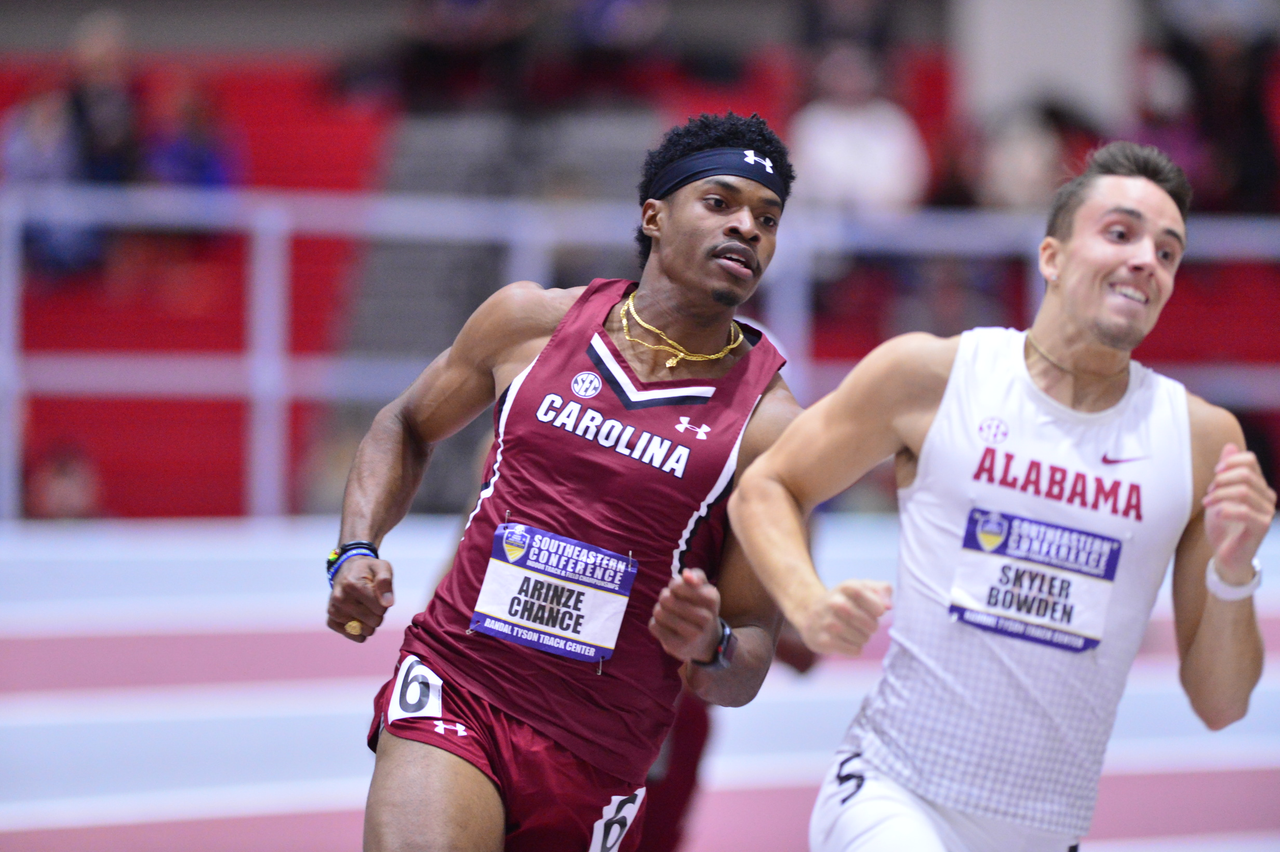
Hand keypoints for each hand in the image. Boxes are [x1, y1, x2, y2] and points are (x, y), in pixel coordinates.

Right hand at [327, 556, 394, 641]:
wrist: (347, 571)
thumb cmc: (368, 570)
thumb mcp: (381, 567)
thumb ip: (385, 582)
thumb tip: (387, 603)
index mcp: (352, 584)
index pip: (381, 608)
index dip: (384, 602)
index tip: (378, 593)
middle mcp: (339, 599)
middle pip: (374, 621)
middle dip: (378, 613)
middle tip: (371, 600)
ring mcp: (334, 611)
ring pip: (365, 631)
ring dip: (370, 622)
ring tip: (365, 607)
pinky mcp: (331, 621)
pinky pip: (354, 636)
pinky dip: (361, 630)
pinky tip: (359, 617)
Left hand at [649, 568, 722, 662]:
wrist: (707, 643)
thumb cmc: (701, 609)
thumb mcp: (704, 590)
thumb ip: (696, 575)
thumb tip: (686, 574)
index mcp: (712, 598)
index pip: (677, 584)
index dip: (673, 585)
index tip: (678, 590)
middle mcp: (706, 617)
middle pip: (665, 598)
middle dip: (664, 598)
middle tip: (671, 603)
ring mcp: (692, 635)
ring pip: (658, 612)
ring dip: (659, 610)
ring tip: (668, 614)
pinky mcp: (678, 647)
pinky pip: (654, 626)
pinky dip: (655, 624)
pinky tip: (666, 627)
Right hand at [796, 580, 891, 655]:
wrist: (811, 614)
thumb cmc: (846, 601)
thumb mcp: (863, 588)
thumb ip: (883, 590)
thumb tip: (889, 606)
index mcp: (846, 587)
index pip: (871, 599)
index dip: (877, 607)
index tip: (877, 611)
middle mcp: (834, 603)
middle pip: (869, 622)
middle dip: (872, 626)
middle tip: (866, 624)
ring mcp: (827, 623)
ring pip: (862, 638)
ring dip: (863, 638)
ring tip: (854, 631)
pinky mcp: (823, 641)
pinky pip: (853, 650)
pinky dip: (855, 648)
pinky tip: (846, 640)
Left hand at [1203, 443, 1276, 582]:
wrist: (1225, 554)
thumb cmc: (1223, 524)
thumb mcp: (1218, 494)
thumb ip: (1225, 472)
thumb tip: (1230, 445)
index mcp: (1257, 484)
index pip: (1250, 460)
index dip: (1230, 462)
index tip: (1214, 472)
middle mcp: (1266, 495)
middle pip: (1245, 474)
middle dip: (1221, 480)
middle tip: (1209, 492)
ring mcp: (1267, 511)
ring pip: (1242, 491)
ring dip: (1219, 495)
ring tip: (1207, 503)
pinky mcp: (1262, 526)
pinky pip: (1245, 511)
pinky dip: (1226, 509)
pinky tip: (1217, 514)